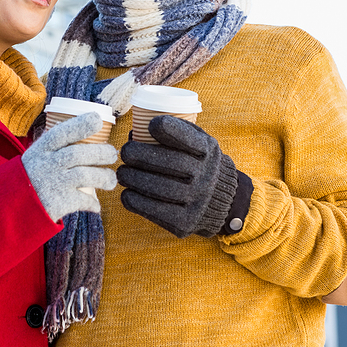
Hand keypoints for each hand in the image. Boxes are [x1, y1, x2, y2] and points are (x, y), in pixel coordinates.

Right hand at [22, 112, 117, 221]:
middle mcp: (46, 164)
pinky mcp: (57, 203)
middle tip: (112, 154)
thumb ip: (57, 143)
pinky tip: (96, 204)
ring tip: (111, 180)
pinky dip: (93, 203)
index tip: (97, 120)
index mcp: (42, 149)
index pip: (61, 133)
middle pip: (78, 154)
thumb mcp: (37, 155)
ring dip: (103, 177)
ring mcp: (52, 184)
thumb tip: (87, 124)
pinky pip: (82, 200)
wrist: (14, 206)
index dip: (80, 125)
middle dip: (100, 153)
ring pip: (84, 176)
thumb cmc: (33, 175)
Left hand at [118, 115, 238, 237]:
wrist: (224, 200)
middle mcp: (207, 175)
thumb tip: (133, 133)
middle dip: (142, 155)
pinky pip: (156, 211)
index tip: (150, 125)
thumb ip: (173, 134)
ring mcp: (198, 200)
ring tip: (122, 173)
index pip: (190, 139)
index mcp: (208, 151)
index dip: (169, 129)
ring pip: (160, 188)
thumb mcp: (197, 144)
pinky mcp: (186, 221)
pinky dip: (136, 201)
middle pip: (172, 163)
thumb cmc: (197, 164)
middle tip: (125, 152)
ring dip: (134, 178)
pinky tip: (127, 194)